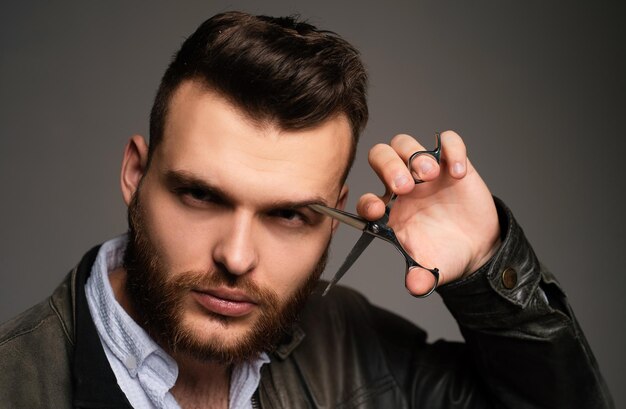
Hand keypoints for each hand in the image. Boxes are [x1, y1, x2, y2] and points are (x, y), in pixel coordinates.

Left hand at [357, 131, 500, 295]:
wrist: (477, 247)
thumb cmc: (444, 254)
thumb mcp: (432, 269)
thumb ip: (421, 278)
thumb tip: (415, 286)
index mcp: (388, 210)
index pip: (367, 198)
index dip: (367, 202)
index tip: (378, 210)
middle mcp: (402, 186)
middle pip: (380, 156)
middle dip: (388, 167)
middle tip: (406, 186)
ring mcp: (425, 171)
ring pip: (405, 143)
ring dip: (414, 155)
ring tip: (430, 175)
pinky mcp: (451, 162)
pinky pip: (446, 140)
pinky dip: (451, 149)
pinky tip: (458, 172)